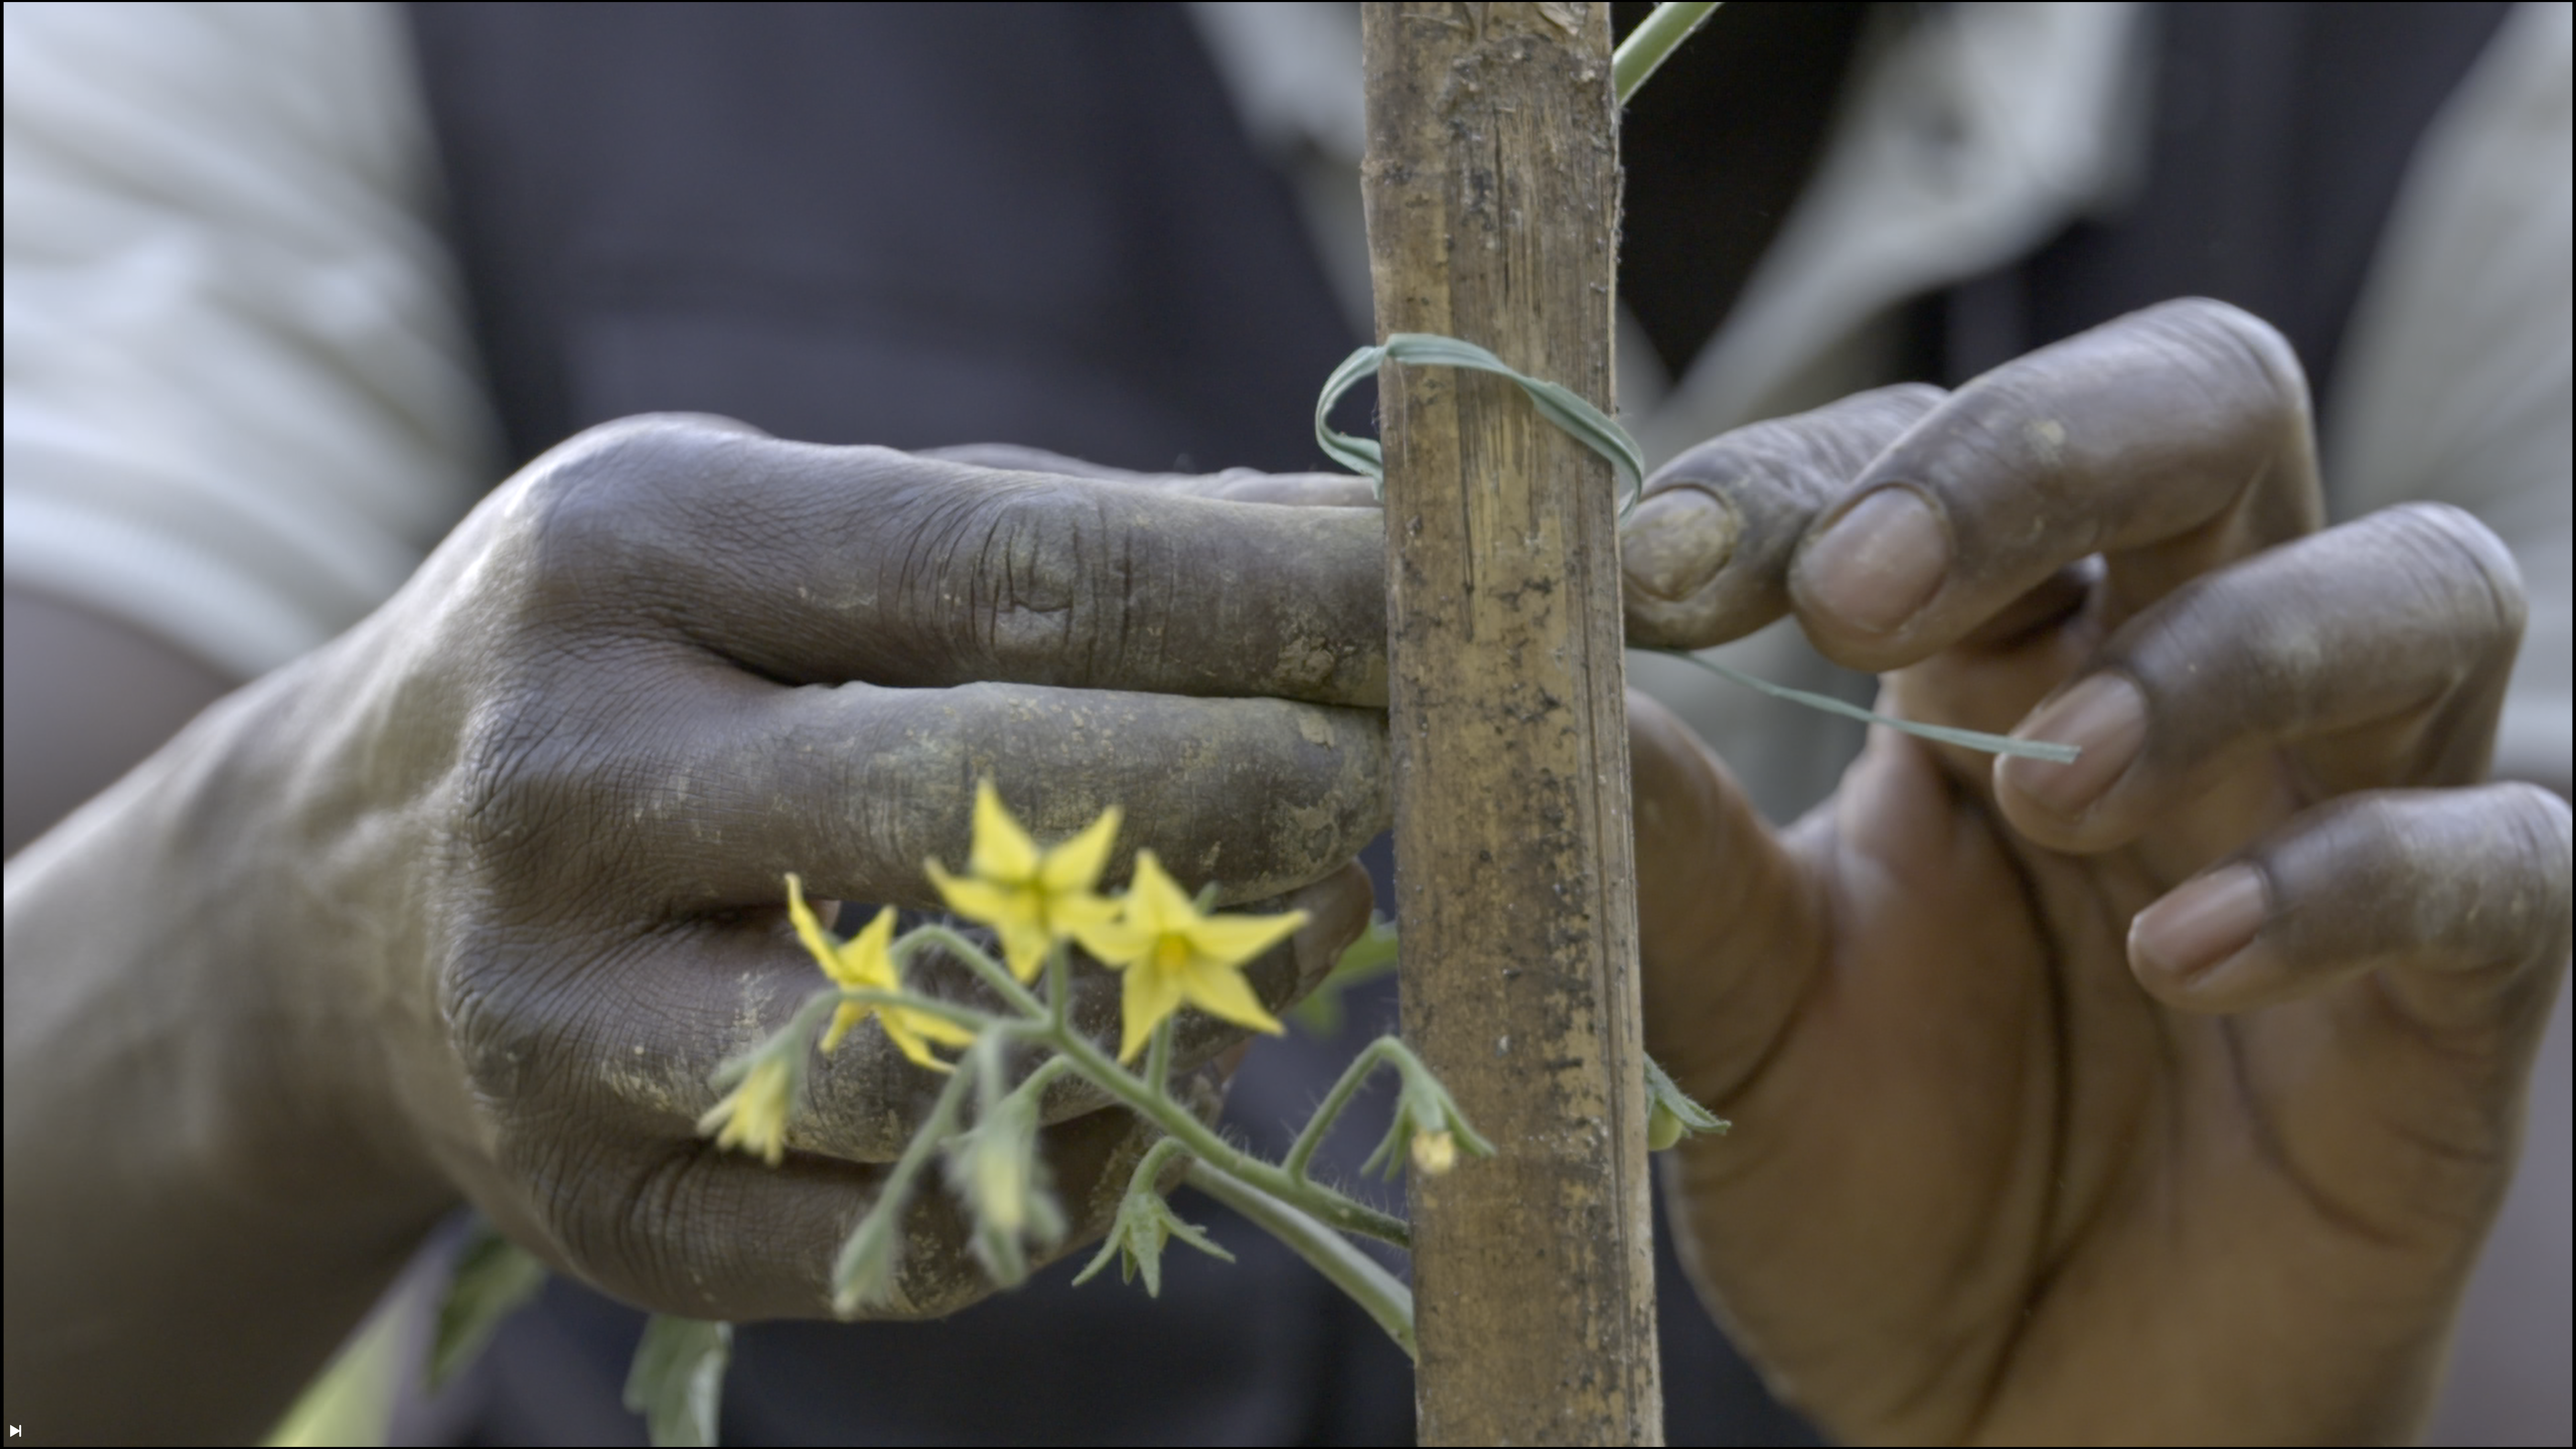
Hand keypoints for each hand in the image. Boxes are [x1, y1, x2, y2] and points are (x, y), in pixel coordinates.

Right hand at [3, 419, 1387, 1437]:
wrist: (345, 903)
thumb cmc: (662, 670)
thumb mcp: (806, 538)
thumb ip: (1069, 541)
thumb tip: (1364, 557)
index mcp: (636, 550)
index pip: (1009, 574)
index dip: (1263, 606)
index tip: (1440, 619)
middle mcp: (564, 776)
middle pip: (976, 805)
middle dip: (1245, 798)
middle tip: (1401, 789)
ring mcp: (557, 1016)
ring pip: (947, 1050)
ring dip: (1180, 1009)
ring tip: (1299, 939)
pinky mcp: (592, 1211)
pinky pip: (896, 1230)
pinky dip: (1067, 1168)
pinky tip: (1136, 1082)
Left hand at [1622, 299, 2572, 1443]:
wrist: (2012, 1418)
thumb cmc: (1871, 1184)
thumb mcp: (1722, 1010)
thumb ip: (1644, 841)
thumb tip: (1504, 668)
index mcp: (1994, 655)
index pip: (1941, 453)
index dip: (1815, 470)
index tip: (1662, 563)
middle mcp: (2187, 682)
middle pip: (2211, 406)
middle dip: (2041, 448)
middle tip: (1859, 587)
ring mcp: (2342, 816)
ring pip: (2417, 586)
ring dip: (2223, 654)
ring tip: (2048, 787)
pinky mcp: (2453, 993)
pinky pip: (2492, 862)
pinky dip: (2347, 880)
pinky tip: (2182, 962)